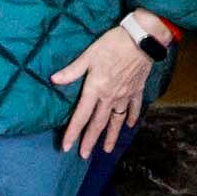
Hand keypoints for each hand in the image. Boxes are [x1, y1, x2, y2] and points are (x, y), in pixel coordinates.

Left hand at [49, 28, 153, 157]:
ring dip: (111, 136)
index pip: (81, 116)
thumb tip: (54, 79)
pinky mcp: (137, 90)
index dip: (73, 132)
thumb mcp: (89, 55)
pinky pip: (134, 108)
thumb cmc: (113, 44)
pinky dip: (131, 118)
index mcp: (95, 89)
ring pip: (116, 121)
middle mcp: (110, 97)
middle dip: (90, 141)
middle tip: (84, 155)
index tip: (66, 147)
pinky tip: (129, 125)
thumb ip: (72, 70)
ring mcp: (125, 96)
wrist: (142, 40)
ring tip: (107, 150)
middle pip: (98, 124)